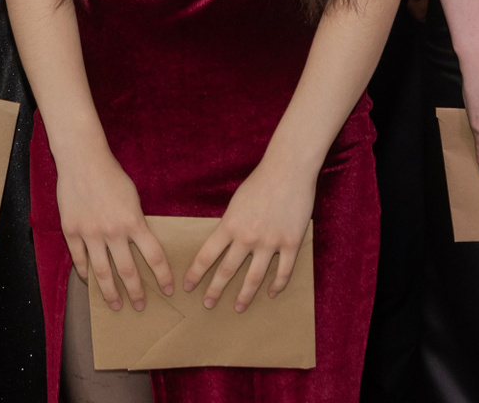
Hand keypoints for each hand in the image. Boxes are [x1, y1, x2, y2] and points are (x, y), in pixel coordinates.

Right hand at [57, 146, 172, 312]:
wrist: (83, 160)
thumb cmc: (111, 176)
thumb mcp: (133, 198)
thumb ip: (135, 223)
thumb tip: (140, 246)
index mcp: (133, 221)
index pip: (154, 255)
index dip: (162, 275)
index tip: (169, 289)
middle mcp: (113, 231)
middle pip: (127, 270)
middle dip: (136, 292)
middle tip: (140, 306)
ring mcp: (90, 233)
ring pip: (102, 272)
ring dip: (110, 292)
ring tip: (115, 305)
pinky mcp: (71, 231)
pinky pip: (79, 259)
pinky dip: (84, 273)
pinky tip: (89, 281)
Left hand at [184, 156, 315, 311]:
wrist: (288, 170)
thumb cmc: (260, 181)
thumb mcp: (236, 202)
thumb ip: (230, 224)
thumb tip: (224, 242)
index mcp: (230, 225)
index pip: (207, 255)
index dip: (196, 273)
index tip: (188, 286)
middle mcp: (247, 237)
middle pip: (227, 270)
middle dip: (215, 290)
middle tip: (208, 305)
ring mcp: (270, 242)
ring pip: (254, 277)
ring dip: (245, 295)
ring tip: (238, 307)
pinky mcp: (291, 243)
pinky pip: (283, 271)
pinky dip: (277, 285)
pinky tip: (271, 293)